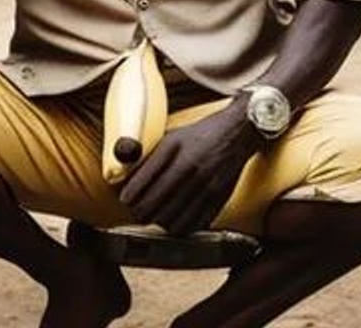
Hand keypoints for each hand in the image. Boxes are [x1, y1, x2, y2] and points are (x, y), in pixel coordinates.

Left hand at [117, 103, 259, 234]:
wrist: (236, 134)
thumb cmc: (200, 134)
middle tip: (134, 211)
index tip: (124, 198)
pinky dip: (179, 226)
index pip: (146, 177)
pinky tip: (172, 222)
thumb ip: (152, 153)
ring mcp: (206, 185)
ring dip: (157, 221)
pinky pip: (194, 222)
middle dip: (140, 210)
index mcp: (175, 148)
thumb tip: (127, 170)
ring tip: (150, 217)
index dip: (131, 193)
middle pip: (157, 200)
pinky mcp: (219, 198)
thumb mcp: (172, 136)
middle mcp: (191, 167)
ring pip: (174, 215)